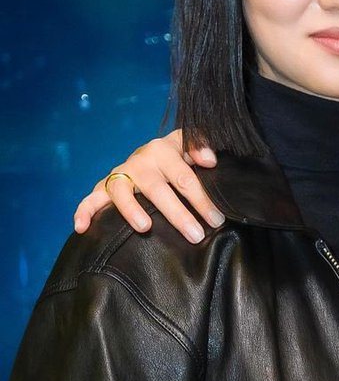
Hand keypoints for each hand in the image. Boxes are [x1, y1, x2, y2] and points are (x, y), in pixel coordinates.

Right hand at [74, 131, 222, 243]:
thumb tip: (210, 160)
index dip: (202, 200)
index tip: (215, 221)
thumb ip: (201, 145)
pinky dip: (84, 211)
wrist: (152, 153)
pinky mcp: (104, 186)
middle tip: (195, 235)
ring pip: (121, 191)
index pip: (185, 178)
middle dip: (177, 214)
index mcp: (163, 151)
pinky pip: (90, 198)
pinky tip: (81, 228)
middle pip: (157, 188)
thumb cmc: (176, 155)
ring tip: (145, 227)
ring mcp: (120, 174)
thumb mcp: (190, 146)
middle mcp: (139, 161)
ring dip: (131, 209)